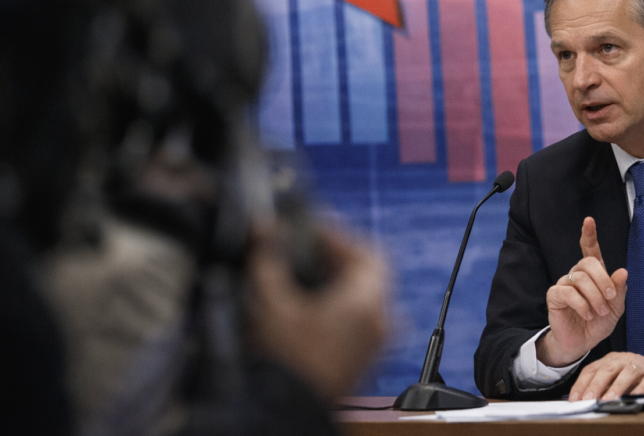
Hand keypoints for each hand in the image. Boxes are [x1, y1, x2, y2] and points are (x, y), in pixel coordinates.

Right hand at [248, 222, 388, 399]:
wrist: (287, 416)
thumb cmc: (283, 366)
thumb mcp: (269, 304)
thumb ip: (266, 258)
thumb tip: (262, 227)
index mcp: (367, 303)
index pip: (367, 252)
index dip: (339, 235)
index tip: (314, 229)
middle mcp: (381, 322)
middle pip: (371, 273)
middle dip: (339, 257)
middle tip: (309, 249)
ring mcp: (377, 345)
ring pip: (368, 297)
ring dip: (341, 281)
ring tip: (306, 275)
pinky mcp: (366, 361)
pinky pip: (364, 320)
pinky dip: (343, 305)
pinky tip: (311, 306)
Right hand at [537, 217, 627, 366]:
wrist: (583, 342)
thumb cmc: (598, 322)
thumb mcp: (616, 307)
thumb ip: (619, 289)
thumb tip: (622, 271)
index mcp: (593, 273)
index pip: (590, 249)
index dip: (589, 234)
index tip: (589, 220)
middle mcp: (577, 274)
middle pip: (588, 263)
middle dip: (603, 281)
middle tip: (610, 299)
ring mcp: (564, 284)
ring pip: (579, 278)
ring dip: (594, 296)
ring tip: (600, 312)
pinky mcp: (554, 296)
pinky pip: (567, 292)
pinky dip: (581, 304)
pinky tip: (587, 315)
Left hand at [568, 352, 643, 400]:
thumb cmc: (638, 377)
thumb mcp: (617, 379)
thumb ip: (602, 387)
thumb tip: (582, 401)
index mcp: (611, 360)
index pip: (591, 369)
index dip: (581, 384)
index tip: (575, 399)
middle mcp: (624, 360)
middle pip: (607, 369)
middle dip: (595, 386)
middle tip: (588, 400)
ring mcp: (640, 365)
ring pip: (626, 373)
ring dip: (616, 387)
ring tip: (608, 400)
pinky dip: (639, 390)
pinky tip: (633, 398)